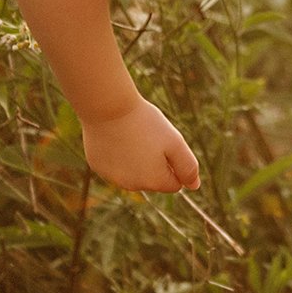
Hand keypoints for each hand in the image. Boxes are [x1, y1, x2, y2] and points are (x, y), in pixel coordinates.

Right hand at [82, 97, 201, 191]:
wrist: (107, 107)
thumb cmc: (144, 122)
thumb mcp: (175, 142)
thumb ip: (187, 167)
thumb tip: (194, 186)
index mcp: (154, 181)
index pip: (174, 184)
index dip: (173, 163)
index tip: (165, 144)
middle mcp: (132, 186)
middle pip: (153, 180)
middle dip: (155, 163)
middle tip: (147, 137)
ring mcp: (112, 177)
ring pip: (133, 173)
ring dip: (136, 160)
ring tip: (131, 135)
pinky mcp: (98, 166)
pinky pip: (114, 165)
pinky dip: (117, 154)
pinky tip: (115, 136)